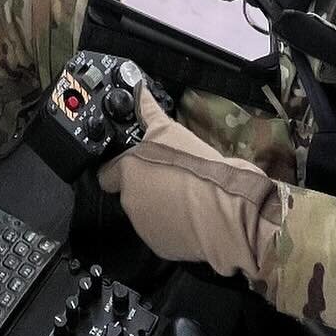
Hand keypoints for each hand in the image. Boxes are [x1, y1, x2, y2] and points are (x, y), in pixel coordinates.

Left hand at [97, 90, 281, 279]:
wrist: (227, 208)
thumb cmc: (199, 166)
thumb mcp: (172, 130)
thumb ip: (149, 111)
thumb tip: (140, 90)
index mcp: (128, 172)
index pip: (107, 172)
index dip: (121, 166)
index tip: (137, 163)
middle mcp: (130, 200)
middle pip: (129, 191)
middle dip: (144, 184)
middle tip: (168, 174)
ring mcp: (144, 226)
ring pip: (144, 212)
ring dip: (157, 204)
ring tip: (183, 193)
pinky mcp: (160, 246)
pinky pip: (160, 231)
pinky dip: (170, 225)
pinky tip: (188, 213)